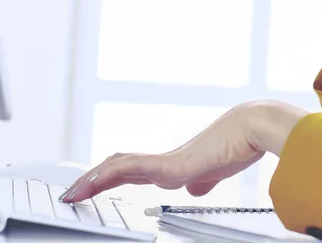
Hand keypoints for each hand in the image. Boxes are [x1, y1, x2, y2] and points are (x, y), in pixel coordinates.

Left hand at [61, 100, 308, 202]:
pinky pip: (131, 169)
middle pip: (117, 167)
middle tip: (70, 192)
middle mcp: (163, 161)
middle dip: (92, 180)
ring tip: (73, 193)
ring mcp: (165, 162)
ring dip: (92, 179)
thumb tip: (194, 186)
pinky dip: (109, 175)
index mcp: (172, 164)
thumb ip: (202, 178)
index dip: (109, 178)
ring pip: (118, 167)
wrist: (250, 129)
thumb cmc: (237, 146)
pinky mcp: (172, 165)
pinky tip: (94, 183)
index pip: (131, 171)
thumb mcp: (215, 171)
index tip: (91, 189)